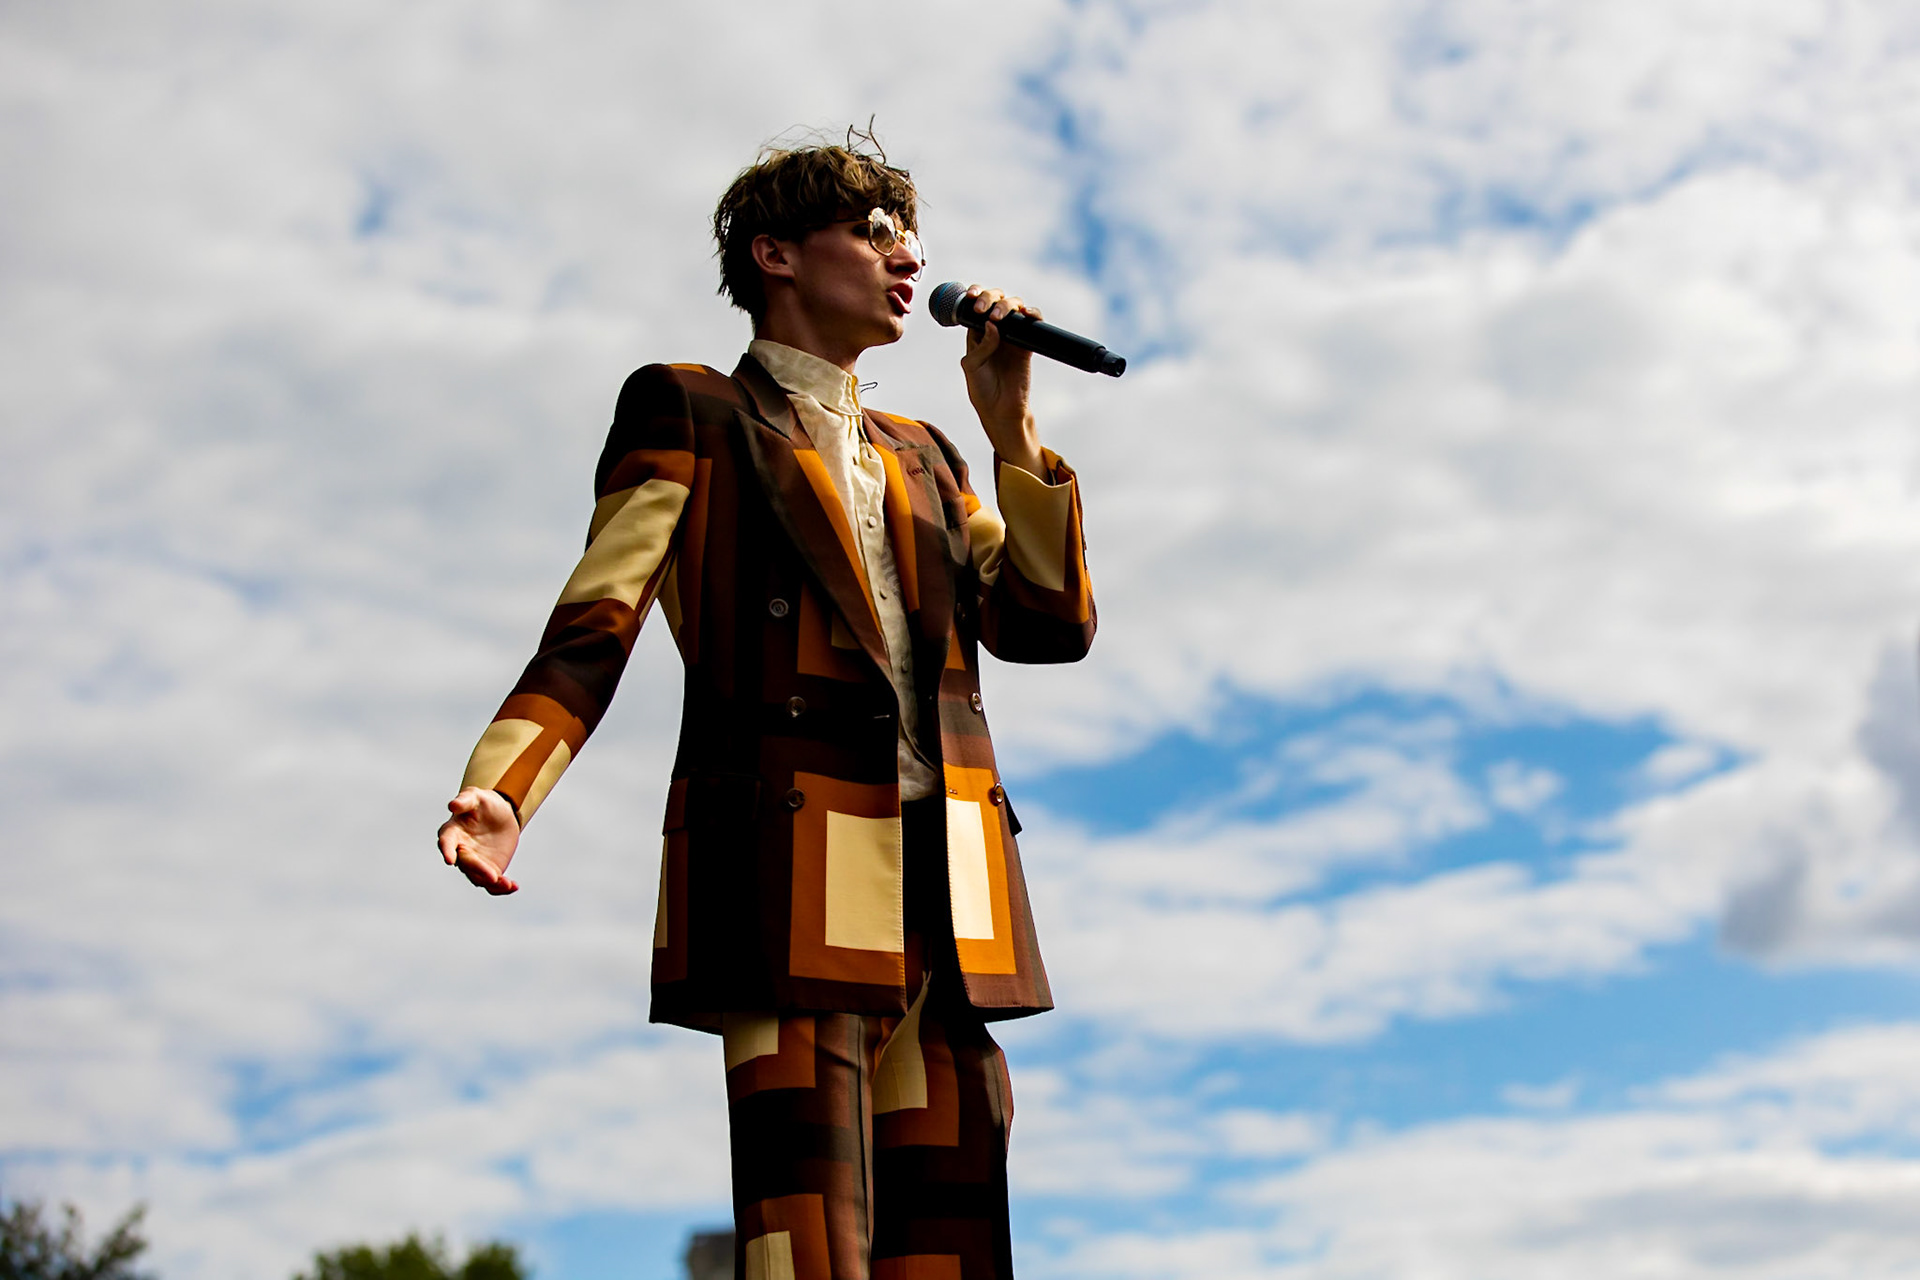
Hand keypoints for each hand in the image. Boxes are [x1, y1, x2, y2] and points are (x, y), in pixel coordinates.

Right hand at [437, 787, 520, 894]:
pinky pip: (492, 884)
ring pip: (478, 878)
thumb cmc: (483, 803)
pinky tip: (513, 886)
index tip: (450, 860)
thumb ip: (465, 800)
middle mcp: (460, 851)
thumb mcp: (476, 796)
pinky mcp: (488, 870)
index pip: (446, 842)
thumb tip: (452, 805)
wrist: (501, 814)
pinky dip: (501, 888)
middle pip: (466, 864)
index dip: (447, 851)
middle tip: (493, 876)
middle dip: (478, 870)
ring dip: (491, 883)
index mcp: (452, 833)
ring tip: (506, 884)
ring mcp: (474, 863)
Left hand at [957, 285, 1045, 476]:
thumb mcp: (972, 367)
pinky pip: (1032, 322)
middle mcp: (995, 331)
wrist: (1002, 409)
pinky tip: (1027, 314)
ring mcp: (1012, 336)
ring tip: (999, 317)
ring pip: (1014, 307)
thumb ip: (980, 345)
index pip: (976, 307)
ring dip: (1007, 304)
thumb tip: (991, 324)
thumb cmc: (982, 390)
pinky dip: (1032, 313)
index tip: (972, 295)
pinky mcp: (1027, 344)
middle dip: (990, 298)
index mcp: (977, 334)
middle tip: (983, 309)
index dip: (975, 296)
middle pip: (995, 302)